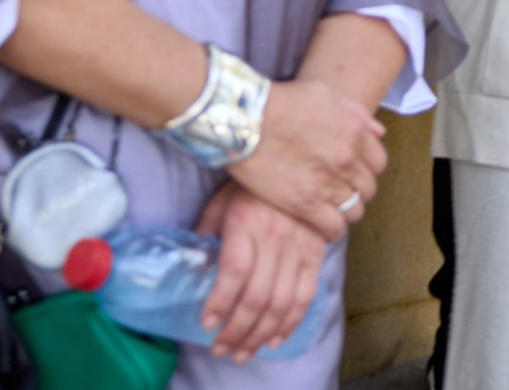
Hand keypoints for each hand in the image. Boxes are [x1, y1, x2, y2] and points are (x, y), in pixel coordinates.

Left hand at [194, 183, 329, 362]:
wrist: (299, 157)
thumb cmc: (251, 182)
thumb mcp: (221, 200)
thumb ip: (206, 231)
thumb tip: (192, 264)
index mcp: (246, 222)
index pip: (234, 271)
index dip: (221, 302)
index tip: (207, 324)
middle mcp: (275, 236)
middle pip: (257, 295)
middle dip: (237, 330)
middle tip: (221, 349)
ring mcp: (300, 245)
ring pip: (281, 301)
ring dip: (260, 333)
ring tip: (243, 351)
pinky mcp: (316, 250)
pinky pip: (306, 293)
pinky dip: (291, 321)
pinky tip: (274, 338)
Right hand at [220, 77, 384, 242]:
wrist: (246, 120)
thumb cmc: (282, 101)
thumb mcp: (327, 94)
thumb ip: (357, 114)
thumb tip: (379, 133)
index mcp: (356, 133)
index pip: (379, 164)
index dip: (367, 170)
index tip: (354, 174)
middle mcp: (347, 160)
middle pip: (367, 188)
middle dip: (356, 191)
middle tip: (340, 191)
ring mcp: (327, 183)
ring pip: (354, 210)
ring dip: (346, 211)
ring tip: (332, 209)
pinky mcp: (304, 204)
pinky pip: (333, 227)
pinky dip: (333, 230)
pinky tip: (324, 228)